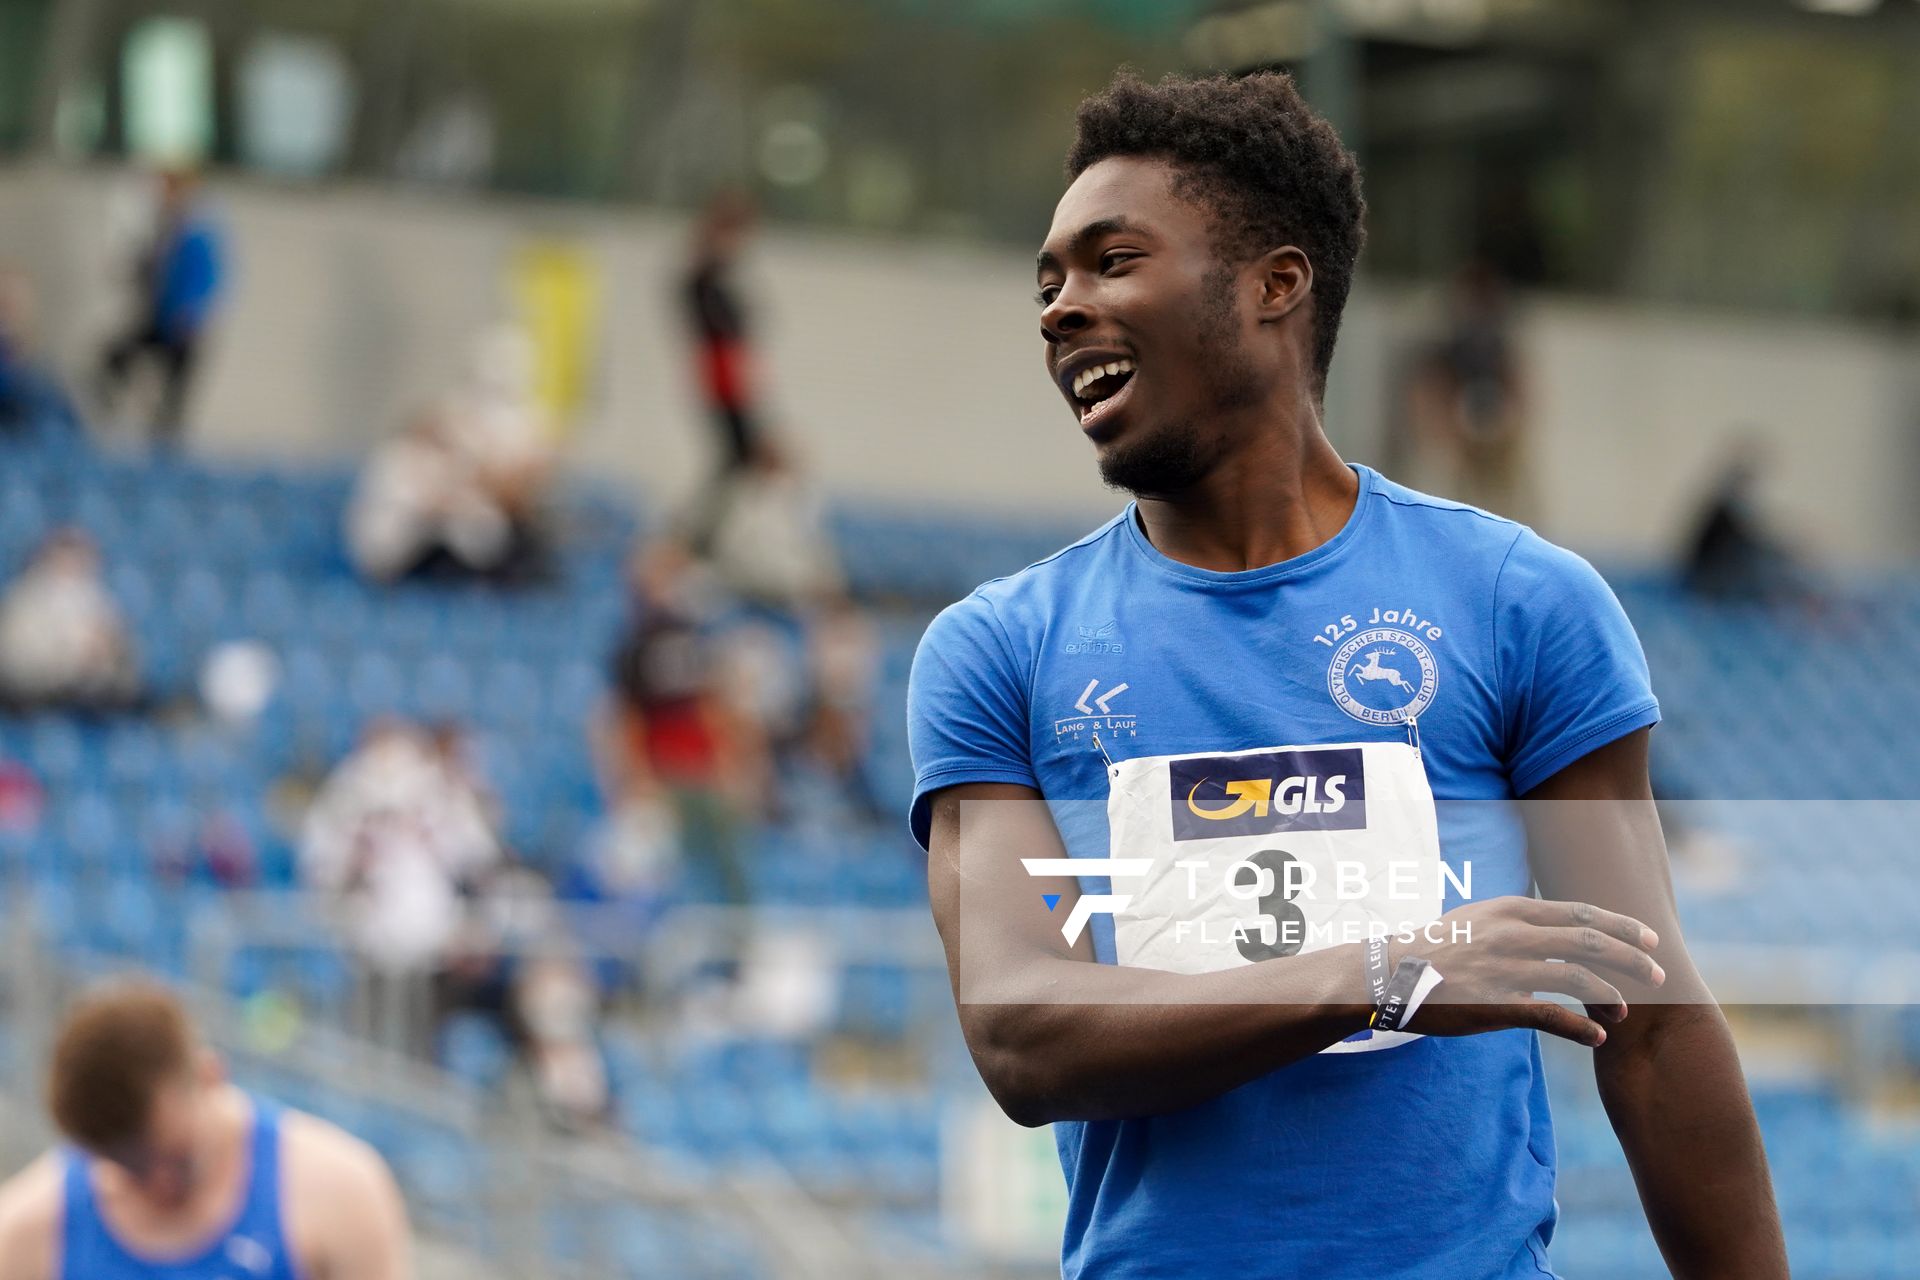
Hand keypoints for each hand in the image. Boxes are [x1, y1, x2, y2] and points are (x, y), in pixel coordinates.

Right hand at [1387, 896, 1664, 1046]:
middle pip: (1589, 942)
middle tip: (1657, 975)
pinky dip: (1582, 1028)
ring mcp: (1504, 968)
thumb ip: (1518, 922)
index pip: (1580, 913)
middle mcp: (1512, 934)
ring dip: (1612, 995)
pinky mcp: (1495, 1004)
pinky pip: (1552, 1016)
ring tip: (1629, 1009)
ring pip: (1578, 979)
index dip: (1621, 926)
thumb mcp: (1479, 920)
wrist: (1389, 974)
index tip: (1649, 940)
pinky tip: (1599, 1037)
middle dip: (1630, 959)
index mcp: (1510, 909)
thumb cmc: (1436, 948)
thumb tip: (1560, 930)